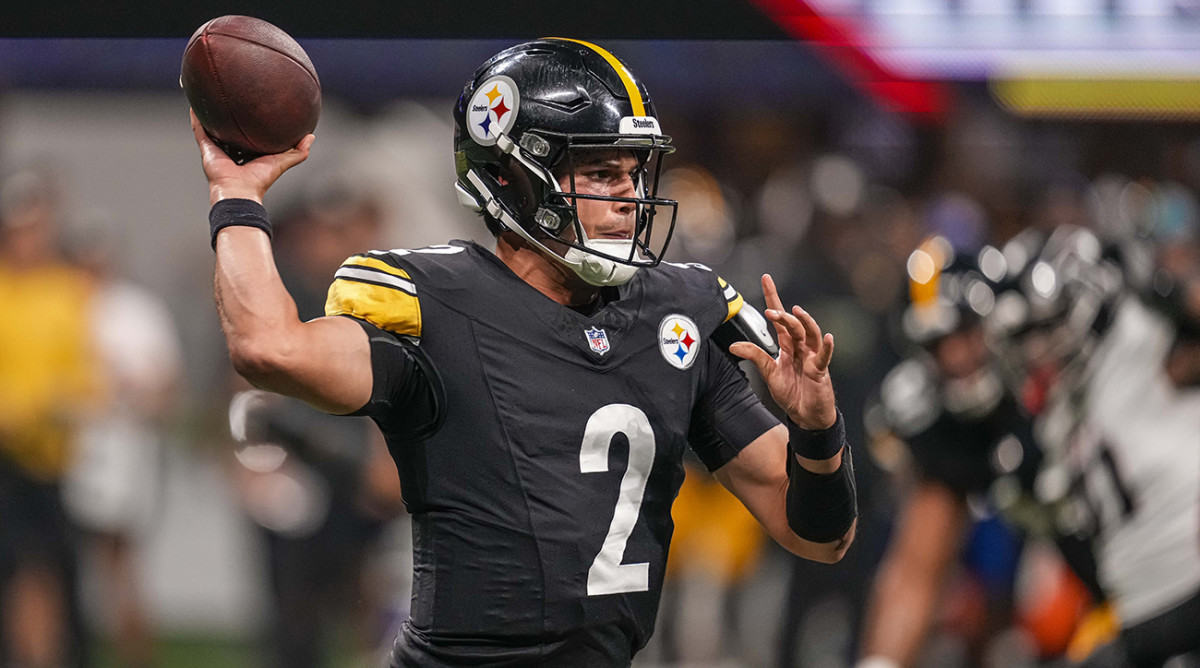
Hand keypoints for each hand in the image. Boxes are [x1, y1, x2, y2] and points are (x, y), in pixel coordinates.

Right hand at [190, 109, 313, 204]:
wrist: (240, 190)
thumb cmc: (260, 180)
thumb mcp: (282, 161)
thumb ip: (297, 151)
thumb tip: (311, 136)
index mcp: (247, 155)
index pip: (248, 137)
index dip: (251, 126)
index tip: (254, 110)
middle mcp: (231, 151)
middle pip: (230, 131)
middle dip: (230, 118)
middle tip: (232, 99)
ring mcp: (217, 150)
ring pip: (212, 128)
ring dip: (210, 114)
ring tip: (210, 96)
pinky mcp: (206, 148)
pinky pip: (199, 129)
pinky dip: (196, 117)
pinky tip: (195, 103)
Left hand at [729, 274, 836, 429]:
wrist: (806, 415)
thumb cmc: (791, 393)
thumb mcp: (770, 374)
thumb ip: (756, 357)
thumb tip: (733, 346)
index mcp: (787, 345)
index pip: (779, 318)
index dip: (773, 297)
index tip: (766, 278)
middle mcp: (800, 347)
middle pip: (794, 324)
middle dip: (783, 315)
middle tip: (770, 310)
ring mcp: (812, 356)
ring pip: (810, 333)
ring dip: (804, 322)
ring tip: (796, 312)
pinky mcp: (820, 370)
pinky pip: (824, 356)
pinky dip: (826, 346)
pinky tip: (826, 337)